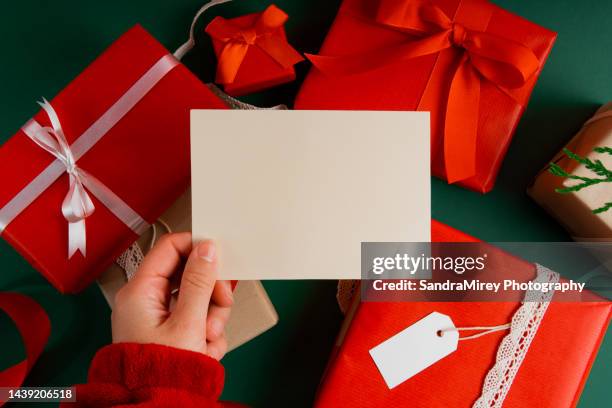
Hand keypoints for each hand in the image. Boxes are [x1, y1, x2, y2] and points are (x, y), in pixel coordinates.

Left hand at [111, 233, 232, 359]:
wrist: (156, 407)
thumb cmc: (162, 370)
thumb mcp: (188, 322)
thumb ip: (200, 282)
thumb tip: (207, 248)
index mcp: (141, 290)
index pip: (171, 247)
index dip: (197, 247)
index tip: (219, 257)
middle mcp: (146, 299)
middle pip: (188, 274)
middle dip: (210, 292)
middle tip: (221, 305)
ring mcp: (157, 316)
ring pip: (196, 297)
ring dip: (211, 316)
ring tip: (209, 339)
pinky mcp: (168, 331)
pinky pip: (195, 317)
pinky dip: (205, 331)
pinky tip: (205, 349)